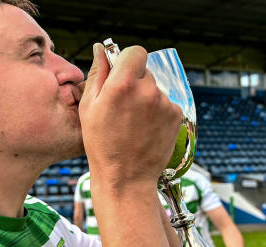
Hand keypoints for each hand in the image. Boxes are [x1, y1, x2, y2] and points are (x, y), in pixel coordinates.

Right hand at [78, 43, 183, 189]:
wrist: (126, 178)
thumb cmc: (101, 144)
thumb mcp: (88, 108)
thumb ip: (97, 73)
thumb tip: (101, 48)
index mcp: (122, 85)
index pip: (136, 51)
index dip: (129, 60)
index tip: (122, 74)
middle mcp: (147, 90)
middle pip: (145, 71)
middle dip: (135, 83)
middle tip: (122, 108)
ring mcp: (165, 104)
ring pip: (155, 89)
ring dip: (146, 99)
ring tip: (133, 124)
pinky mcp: (177, 116)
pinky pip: (166, 104)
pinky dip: (157, 113)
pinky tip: (145, 130)